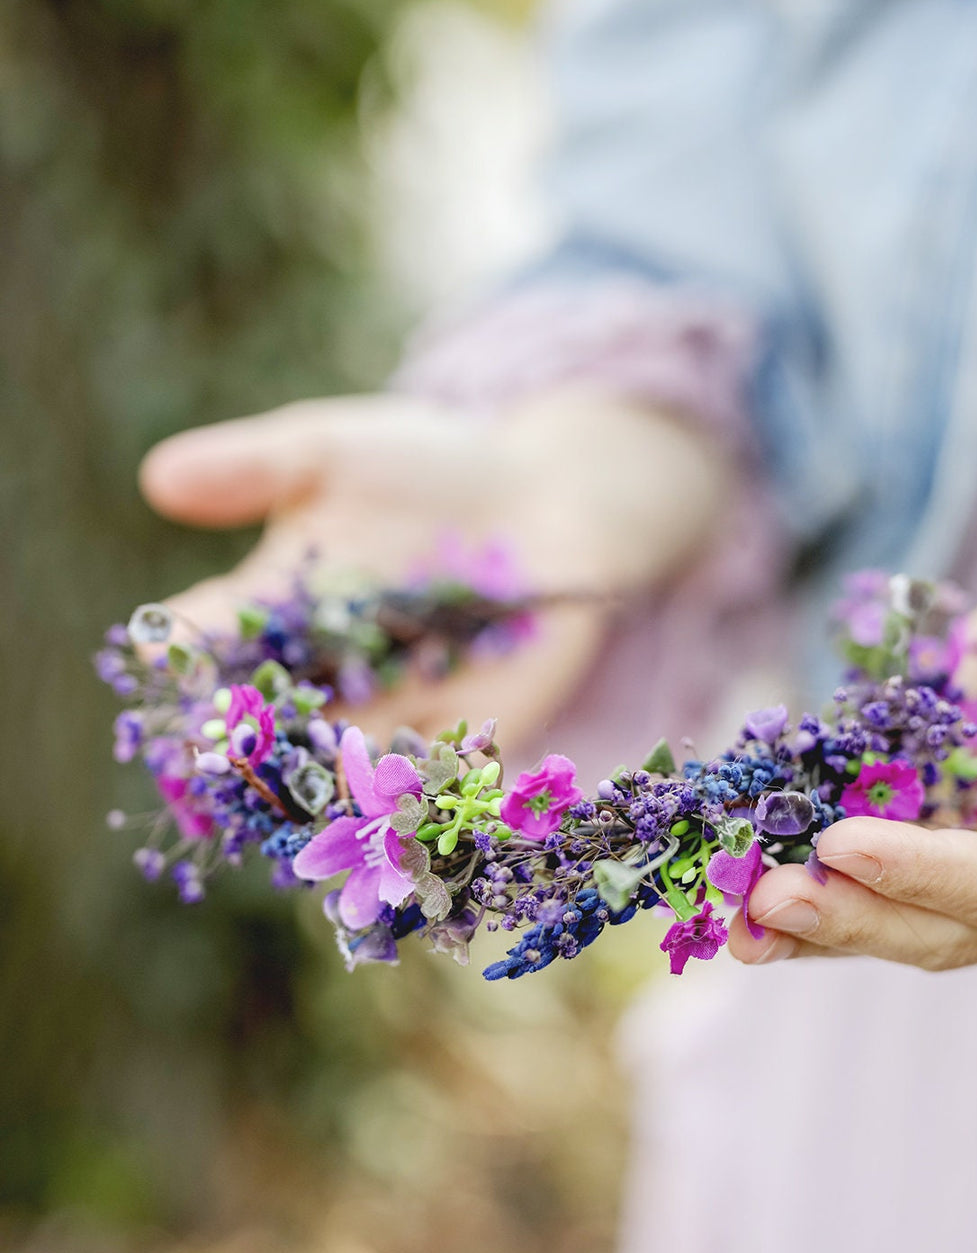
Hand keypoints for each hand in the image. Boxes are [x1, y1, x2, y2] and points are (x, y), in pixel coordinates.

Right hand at [139, 390, 725, 750]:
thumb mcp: (333, 453)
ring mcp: (386, 712)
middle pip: (263, 717)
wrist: (542, 494)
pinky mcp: (459, 736)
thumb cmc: (425, 464)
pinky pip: (425, 773)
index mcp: (269, 610)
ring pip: (336, 759)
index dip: (184, 648)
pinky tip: (397, 799)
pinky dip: (409, 789)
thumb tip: (156, 477)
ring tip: (302, 790)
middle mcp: (317, 675)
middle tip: (222, 752)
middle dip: (243, 739)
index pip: (210, 638)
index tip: (164, 652)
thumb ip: (253, 468)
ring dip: (318, 781)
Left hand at [727, 548, 976, 969]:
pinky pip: (846, 865)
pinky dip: (791, 867)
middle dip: (845, 917)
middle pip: (931, 925)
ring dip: (804, 918)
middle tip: (765, 903)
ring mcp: (952, 857)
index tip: (844, 845)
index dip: (921, 873)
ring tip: (731, 917)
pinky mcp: (904, 829)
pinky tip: (728, 864)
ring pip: (879, 910)